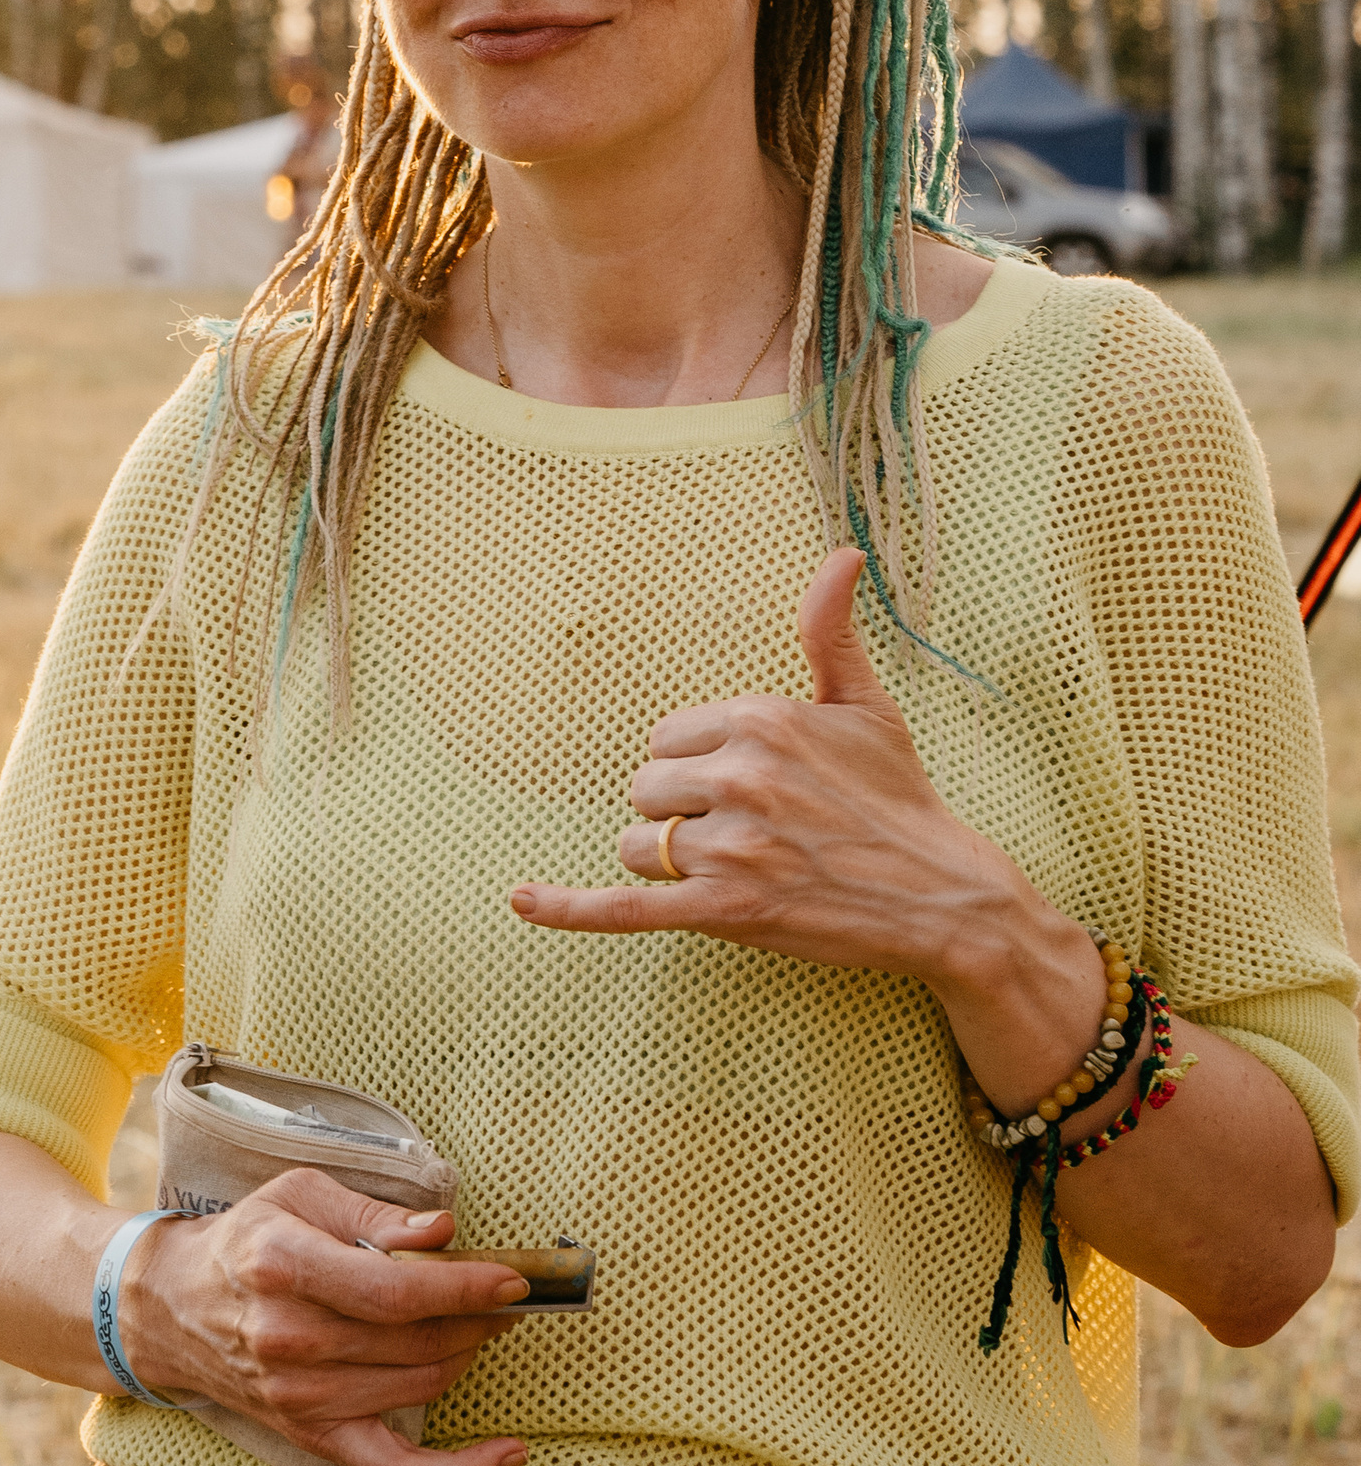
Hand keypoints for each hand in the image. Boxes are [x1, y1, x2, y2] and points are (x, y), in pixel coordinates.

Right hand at [124, 1167, 530, 1465]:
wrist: (176, 1307)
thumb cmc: (247, 1240)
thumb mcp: (298, 1195)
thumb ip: (372, 1213)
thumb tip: (443, 1231)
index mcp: (283, 1266)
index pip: (394, 1291)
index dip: (464, 1287)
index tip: (512, 1280)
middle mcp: (289, 1339)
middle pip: (414, 1340)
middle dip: (476, 1316)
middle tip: (503, 1294)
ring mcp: (300, 1397)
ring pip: (418, 1387)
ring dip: (467, 1356)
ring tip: (482, 1325)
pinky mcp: (313, 1436)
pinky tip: (510, 1453)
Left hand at [508, 549, 1103, 1107]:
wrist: (944, 896)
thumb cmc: (899, 798)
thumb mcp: (867, 705)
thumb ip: (830, 630)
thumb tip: (841, 554)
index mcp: (759, 719)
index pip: (665, 736)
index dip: (696, 764)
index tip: (746, 783)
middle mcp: (739, 777)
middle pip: (645, 787)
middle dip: (681, 809)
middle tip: (748, 828)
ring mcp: (730, 848)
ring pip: (638, 843)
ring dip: (668, 859)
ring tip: (734, 867)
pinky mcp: (723, 911)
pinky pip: (625, 907)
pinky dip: (568, 907)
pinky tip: (520, 900)